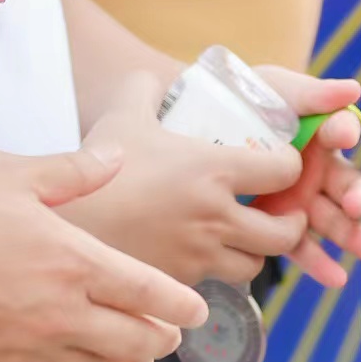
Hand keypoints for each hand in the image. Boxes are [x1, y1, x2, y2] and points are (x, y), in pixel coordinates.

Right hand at [0, 140, 204, 361]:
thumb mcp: (10, 176)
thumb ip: (72, 171)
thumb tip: (118, 156)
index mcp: (75, 262)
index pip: (152, 294)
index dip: (181, 306)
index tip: (195, 312)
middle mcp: (64, 315)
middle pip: (138, 343)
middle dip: (161, 339)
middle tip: (166, 334)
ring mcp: (32, 353)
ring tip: (132, 355)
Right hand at [60, 73, 307, 287]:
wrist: (67, 229)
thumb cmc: (100, 169)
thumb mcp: (123, 116)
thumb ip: (143, 88)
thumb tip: (152, 77)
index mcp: (214, 170)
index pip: (285, 171)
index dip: (292, 166)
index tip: (283, 163)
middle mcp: (216, 217)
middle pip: (285, 232)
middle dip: (292, 222)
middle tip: (283, 211)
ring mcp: (200, 255)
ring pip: (255, 264)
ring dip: (256, 250)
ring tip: (245, 236)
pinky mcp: (181, 283)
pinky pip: (217, 283)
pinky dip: (219, 271)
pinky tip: (203, 254)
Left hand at [245, 71, 360, 286]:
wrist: (195, 128)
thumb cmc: (241, 105)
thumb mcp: (272, 92)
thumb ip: (309, 93)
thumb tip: (354, 89)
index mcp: (318, 133)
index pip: (338, 132)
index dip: (342, 133)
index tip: (341, 134)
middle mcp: (317, 169)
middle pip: (347, 183)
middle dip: (358, 195)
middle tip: (357, 203)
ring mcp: (301, 200)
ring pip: (332, 218)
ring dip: (350, 233)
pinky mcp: (280, 226)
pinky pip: (301, 246)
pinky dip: (320, 263)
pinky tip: (335, 277)